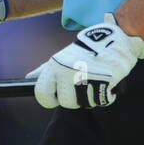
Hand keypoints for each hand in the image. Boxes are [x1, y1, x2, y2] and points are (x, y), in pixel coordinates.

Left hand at [27, 14, 143, 108]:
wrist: (114, 41)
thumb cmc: (86, 50)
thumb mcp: (62, 57)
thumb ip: (45, 70)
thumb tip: (29, 78)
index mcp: (56, 66)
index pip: (42, 94)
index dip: (48, 99)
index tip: (54, 98)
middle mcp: (69, 74)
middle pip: (65, 103)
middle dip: (73, 98)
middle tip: (80, 85)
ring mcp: (86, 81)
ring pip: (83, 103)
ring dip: (89, 96)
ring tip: (94, 80)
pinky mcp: (103, 86)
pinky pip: (99, 101)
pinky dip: (103, 96)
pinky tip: (104, 82)